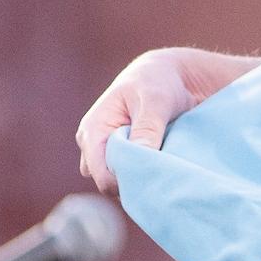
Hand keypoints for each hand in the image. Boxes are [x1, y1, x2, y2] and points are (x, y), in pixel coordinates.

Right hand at [75, 47, 260, 191]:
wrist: (167, 76)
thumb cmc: (157, 82)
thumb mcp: (156, 100)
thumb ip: (148, 128)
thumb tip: (139, 157)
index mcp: (93, 130)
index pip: (102, 176)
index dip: (128, 182)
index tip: (157, 178)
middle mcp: (93, 146)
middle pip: (110, 184)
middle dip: (135, 183)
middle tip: (166, 173)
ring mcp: (106, 154)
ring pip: (120, 183)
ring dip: (142, 180)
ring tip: (167, 167)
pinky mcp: (121, 158)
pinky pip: (131, 178)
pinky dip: (147, 176)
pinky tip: (165, 167)